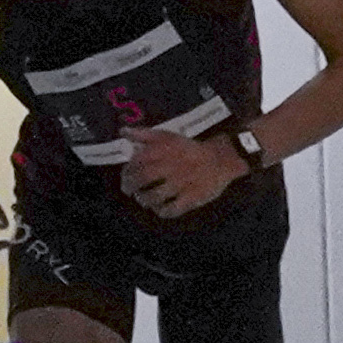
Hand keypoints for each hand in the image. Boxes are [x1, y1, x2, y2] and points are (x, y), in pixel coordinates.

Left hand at [121, 127, 248, 218]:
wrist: (219, 158)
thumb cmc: (189, 147)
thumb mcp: (166, 135)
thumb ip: (143, 134)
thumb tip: (122, 131)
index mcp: (161, 151)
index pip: (135, 163)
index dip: (126, 172)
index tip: (126, 176)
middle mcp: (168, 168)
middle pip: (141, 180)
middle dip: (130, 187)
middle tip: (129, 190)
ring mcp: (179, 185)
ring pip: (154, 197)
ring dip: (144, 200)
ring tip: (143, 199)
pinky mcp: (191, 198)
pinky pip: (172, 209)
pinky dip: (162, 211)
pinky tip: (159, 209)